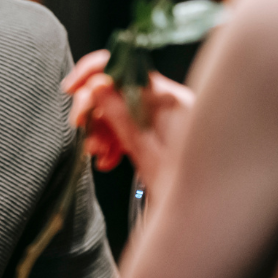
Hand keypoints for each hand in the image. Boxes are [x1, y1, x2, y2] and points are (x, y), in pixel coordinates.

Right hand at [62, 51, 194, 190]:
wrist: (206, 209)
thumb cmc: (184, 187)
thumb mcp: (146, 152)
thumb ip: (121, 117)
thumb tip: (97, 85)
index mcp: (170, 100)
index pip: (127, 68)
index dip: (94, 72)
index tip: (72, 87)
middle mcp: (167, 102)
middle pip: (117, 88)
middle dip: (93, 108)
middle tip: (80, 128)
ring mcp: (161, 116)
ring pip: (117, 109)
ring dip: (100, 129)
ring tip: (98, 153)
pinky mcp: (156, 131)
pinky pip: (126, 125)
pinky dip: (111, 140)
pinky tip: (108, 159)